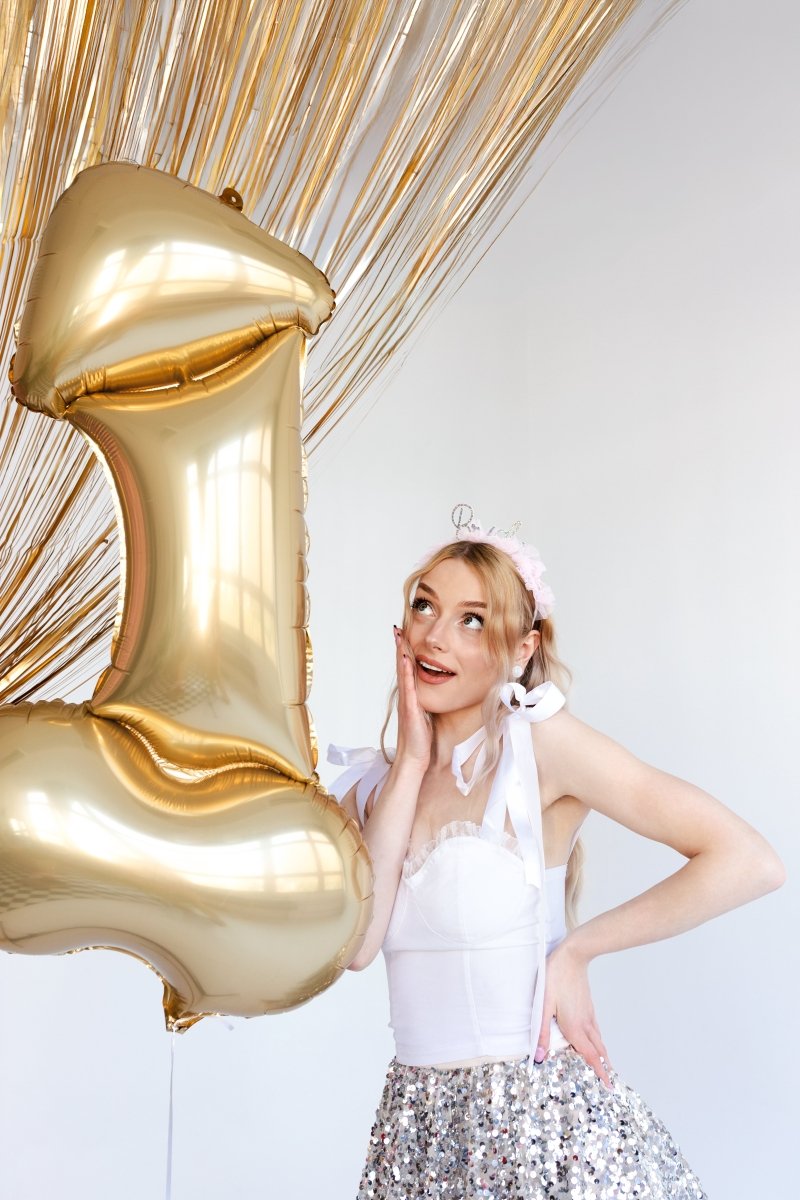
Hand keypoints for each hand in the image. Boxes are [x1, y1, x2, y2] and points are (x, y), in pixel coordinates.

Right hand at [393, 625, 430, 771]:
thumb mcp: (424, 715)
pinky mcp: (410, 710)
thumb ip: (424, 702)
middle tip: (396, 628)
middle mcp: (406, 696)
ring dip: (401, 654)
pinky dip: (407, 673)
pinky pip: (409, 688)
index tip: (403, 635)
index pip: (407, 670)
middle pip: (402, 667)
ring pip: (403, 673)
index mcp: (410, 696)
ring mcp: (406, 702)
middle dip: (400, 647)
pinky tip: (407, 661)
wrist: (414, 758)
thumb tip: (430, 691)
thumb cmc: (420, 739)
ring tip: (399, 637)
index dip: (405, 652)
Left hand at [534, 937, 612, 1087]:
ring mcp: (589, 1014)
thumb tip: (540, 1056)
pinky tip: (595, 1040)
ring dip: (602, 1055)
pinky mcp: (588, 1006)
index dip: (599, 1072)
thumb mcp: (544, 1004)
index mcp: (575, 1027)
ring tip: (605, 1066)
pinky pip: (596, 1029)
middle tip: (609, 1083)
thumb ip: (542, 1031)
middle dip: (604, 1067)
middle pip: (598, 1050)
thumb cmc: (555, 977)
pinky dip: (598, 1041)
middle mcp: (585, 1023)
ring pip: (599, 1040)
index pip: (590, 1055)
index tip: (609, 1085)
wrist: (573, 956)